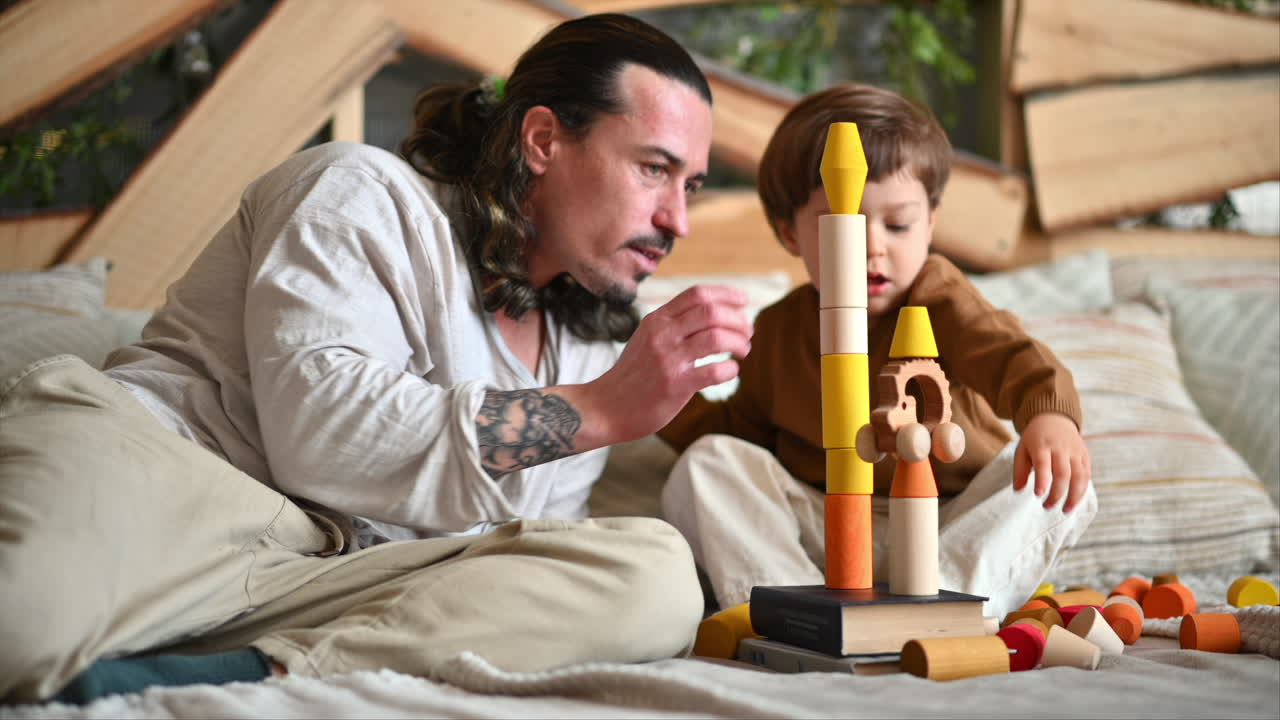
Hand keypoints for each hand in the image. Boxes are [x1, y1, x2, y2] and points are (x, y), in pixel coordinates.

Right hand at [587, 284, 752, 443]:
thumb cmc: (632, 375)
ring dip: (739, 342)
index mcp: (656, 319)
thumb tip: (713, 315)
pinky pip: (714, 370)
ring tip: (742, 351)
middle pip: (712, 312)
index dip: (726, 294)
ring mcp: (668, 359)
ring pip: (717, 338)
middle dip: (738, 320)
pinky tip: (730, 371)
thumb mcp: (646, 338)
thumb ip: (673, 325)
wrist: (605, 407)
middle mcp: (662, 334)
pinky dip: (731, 369)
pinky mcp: (675, 385)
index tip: (743, 301)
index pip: (697, 294)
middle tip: (747, 333)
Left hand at [1012, 412, 1090, 512]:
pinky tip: (1075, 501)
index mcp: (1042, 445)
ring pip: (1079, 476)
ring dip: (1074, 496)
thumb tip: (1018, 491)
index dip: (1042, 480)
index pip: (1043, 464)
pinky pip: (1086, 474)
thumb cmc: (1035, 439)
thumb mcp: (1022, 450)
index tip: (1038, 495)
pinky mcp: (1085, 455)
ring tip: (1066, 510)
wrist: (1054, 418)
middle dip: (1057, 494)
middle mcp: (1060, 448)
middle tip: (1047, 507)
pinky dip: (1082, 489)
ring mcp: (1075, 451)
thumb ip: (1019, 470)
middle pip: (1063, 473)